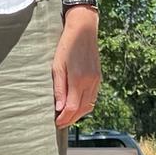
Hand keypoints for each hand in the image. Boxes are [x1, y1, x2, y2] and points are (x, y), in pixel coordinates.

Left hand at [52, 9, 101, 128]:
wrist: (84, 30)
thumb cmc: (67, 46)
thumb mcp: (57, 67)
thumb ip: (59, 89)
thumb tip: (59, 109)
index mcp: (79, 80)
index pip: (72, 108)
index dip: (64, 118)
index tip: (56, 123)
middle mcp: (90, 83)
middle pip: (82, 110)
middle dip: (71, 119)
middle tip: (60, 124)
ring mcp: (96, 81)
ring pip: (89, 106)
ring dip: (78, 114)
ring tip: (67, 117)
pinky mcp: (98, 78)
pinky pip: (93, 97)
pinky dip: (85, 105)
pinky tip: (76, 106)